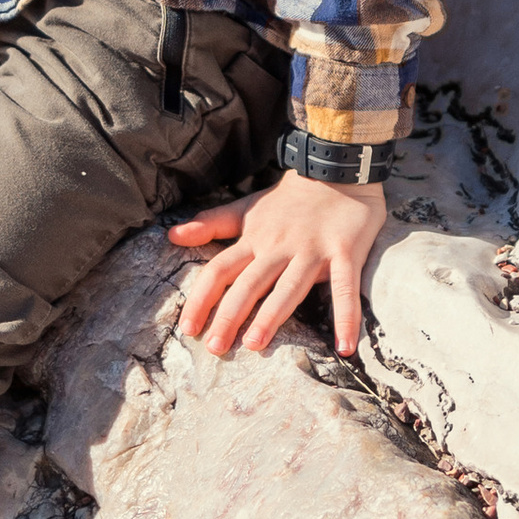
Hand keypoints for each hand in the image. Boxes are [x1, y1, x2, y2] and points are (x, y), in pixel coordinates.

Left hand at [169, 167, 387, 358]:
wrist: (337, 170)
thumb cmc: (288, 199)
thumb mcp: (246, 208)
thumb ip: (212, 224)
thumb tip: (171, 235)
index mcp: (254, 238)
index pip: (220, 270)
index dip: (202, 298)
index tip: (188, 329)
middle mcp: (279, 246)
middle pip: (250, 283)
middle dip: (230, 315)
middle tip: (215, 348)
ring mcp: (313, 249)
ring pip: (289, 287)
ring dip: (272, 316)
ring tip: (254, 344)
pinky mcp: (346, 251)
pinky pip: (345, 288)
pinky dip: (347, 317)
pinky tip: (344, 347)